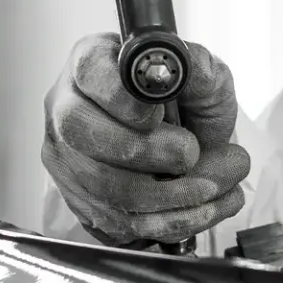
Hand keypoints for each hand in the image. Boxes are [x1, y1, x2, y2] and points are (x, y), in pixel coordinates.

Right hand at [42, 34, 251, 246]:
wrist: (194, 147)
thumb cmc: (190, 104)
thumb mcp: (207, 77)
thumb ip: (201, 72)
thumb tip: (190, 72)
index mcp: (96, 62)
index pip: (90, 71)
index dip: (123, 97)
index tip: (158, 113)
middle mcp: (70, 106)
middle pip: (81, 130)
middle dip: (146, 151)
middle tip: (190, 153)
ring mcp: (68, 156)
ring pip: (101, 184)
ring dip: (167, 194)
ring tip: (213, 186)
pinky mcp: (81, 199)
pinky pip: (117, 219)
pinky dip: (168, 220)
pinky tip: (201, 208)